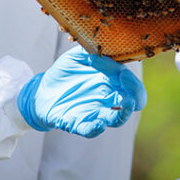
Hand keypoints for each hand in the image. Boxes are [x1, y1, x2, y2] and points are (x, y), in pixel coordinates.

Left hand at [16, 45, 146, 137]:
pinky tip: (99, 124)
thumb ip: (91, 50)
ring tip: (125, 104)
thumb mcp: (78, 56)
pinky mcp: (79, 122)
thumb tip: (101, 50)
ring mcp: (95, 111)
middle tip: (130, 93)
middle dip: (135, 98)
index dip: (131, 81)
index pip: (131, 84)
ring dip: (123, 114)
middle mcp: (107, 98)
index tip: (122, 74)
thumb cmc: (65, 72)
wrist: (43, 89)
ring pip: (116, 119)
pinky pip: (90, 129)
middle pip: (132, 103)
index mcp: (111, 82)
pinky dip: (96, 128)